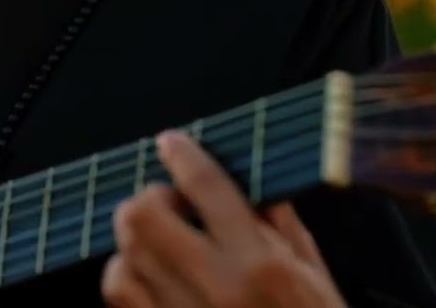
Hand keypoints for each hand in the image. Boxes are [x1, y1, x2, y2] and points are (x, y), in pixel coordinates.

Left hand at [101, 131, 345, 306]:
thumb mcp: (317, 276)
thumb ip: (281, 226)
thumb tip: (251, 185)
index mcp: (262, 267)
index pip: (208, 190)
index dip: (184, 156)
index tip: (172, 143)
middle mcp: (217, 290)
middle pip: (142, 219)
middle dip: (150, 200)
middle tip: (172, 205)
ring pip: (123, 256)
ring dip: (136, 240)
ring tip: (162, 241)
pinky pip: (119, 296)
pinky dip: (126, 275)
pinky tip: (149, 275)